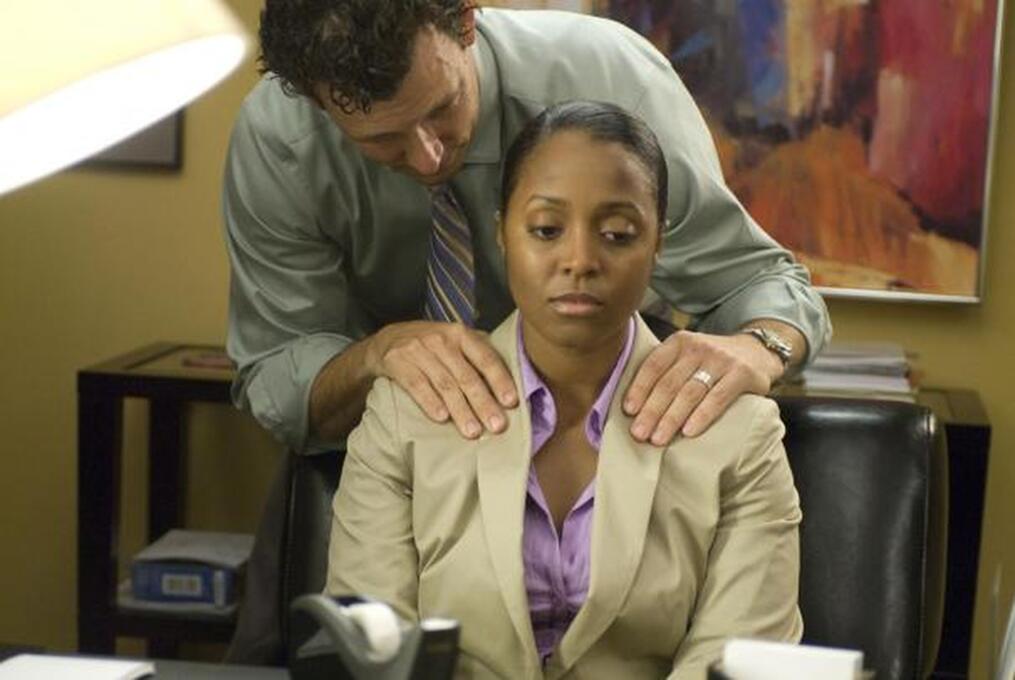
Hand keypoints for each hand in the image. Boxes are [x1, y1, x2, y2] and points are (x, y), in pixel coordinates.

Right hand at [369, 321, 518, 438]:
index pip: (485, 358)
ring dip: (461, 410)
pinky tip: (442, 418)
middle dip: (483, 403)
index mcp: (461, 334)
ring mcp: (419, 350)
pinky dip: (430, 403)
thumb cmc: (431, 346)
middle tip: (496, 426)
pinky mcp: (398, 362)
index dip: (500, 380)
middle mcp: (441, 340)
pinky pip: (417, 385)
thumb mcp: (454, 342)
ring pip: (445, 384)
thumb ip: (477, 357)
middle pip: (466, 376)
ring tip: (473, 431)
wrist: (388, 340)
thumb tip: (508, 388)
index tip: (511, 403)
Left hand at [622, 330, 784, 444]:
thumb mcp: (687, 356)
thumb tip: (632, 409)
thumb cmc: (711, 363)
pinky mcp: (742, 374)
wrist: (756, 352)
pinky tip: (688, 432)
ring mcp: (721, 359)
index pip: (653, 365)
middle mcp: (698, 347)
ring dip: (671, 418)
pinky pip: (718, 398)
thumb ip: (666, 372)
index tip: (628, 412)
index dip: (639, 389)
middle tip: (639, 434)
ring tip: (658, 439)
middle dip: (651, 411)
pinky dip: (701, 416)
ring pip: (690, 392)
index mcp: (679, 342)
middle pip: (669, 383)